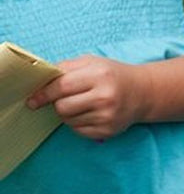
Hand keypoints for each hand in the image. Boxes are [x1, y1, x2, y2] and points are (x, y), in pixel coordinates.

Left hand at [27, 54, 146, 139]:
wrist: (142, 93)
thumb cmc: (112, 75)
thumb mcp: (91, 62)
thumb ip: (65, 68)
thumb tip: (40, 81)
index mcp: (99, 76)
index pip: (62, 86)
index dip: (44, 94)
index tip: (32, 100)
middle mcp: (104, 97)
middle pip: (63, 107)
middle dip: (56, 104)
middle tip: (63, 99)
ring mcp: (107, 117)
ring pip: (69, 121)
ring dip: (67, 114)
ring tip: (80, 104)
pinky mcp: (108, 131)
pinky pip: (79, 131)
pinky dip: (77, 123)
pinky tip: (88, 113)